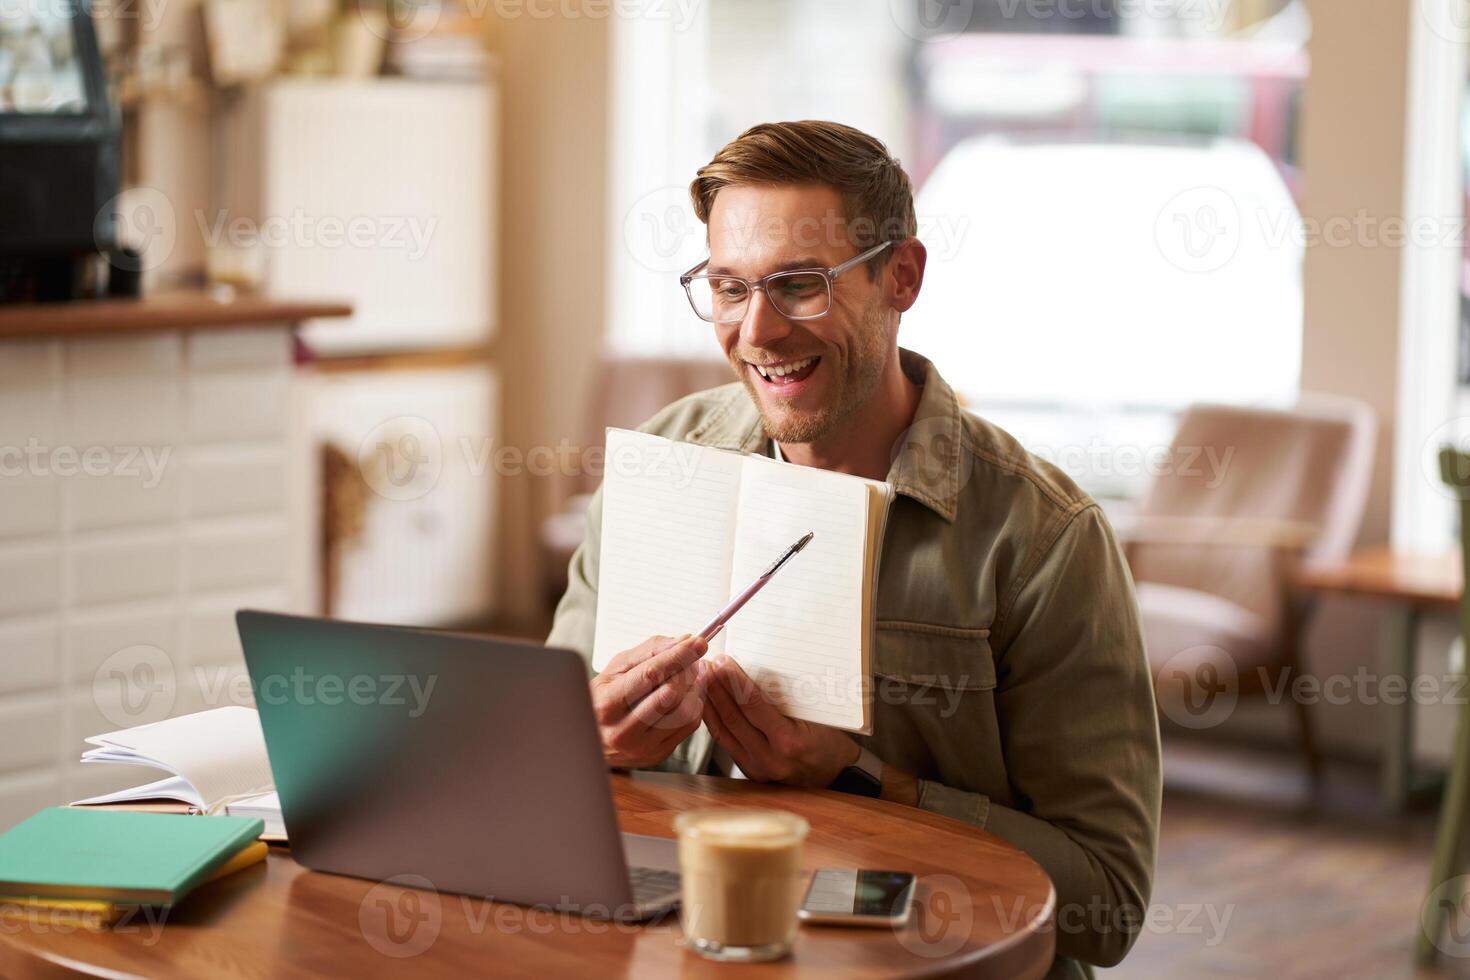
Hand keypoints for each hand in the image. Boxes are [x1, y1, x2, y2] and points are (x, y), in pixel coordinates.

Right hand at [592, 634, 708, 768]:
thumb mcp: (617, 668)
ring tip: (693, 673)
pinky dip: (696, 703)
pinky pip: (688, 725)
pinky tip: (690, 691)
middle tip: (693, 656)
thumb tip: (684, 640)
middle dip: (687, 669)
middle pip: (669, 694)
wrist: (593, 737)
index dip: (677, 656)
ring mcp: (641, 746)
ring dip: (695, 687)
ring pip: (684, 712)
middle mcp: (622, 730)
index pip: (649, 675)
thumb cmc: (605, 696)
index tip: (697, 642)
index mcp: (607, 704)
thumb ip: (650, 650)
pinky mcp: (657, 754)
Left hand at [701, 654, 859, 787]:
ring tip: (701, 678)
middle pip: (733, 716)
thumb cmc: (830, 740)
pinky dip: (713, 719)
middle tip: (706, 664)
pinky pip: (725, 741)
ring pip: (724, 729)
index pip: (754, 705)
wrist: (835, 774)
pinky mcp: (749, 771)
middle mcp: (770, 758)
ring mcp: (757, 767)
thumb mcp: (817, 716)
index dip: (735, 680)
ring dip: (710, 701)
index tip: (723, 660)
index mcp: (790, 742)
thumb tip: (756, 666)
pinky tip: (707, 703)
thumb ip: (787, 698)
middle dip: (716, 686)